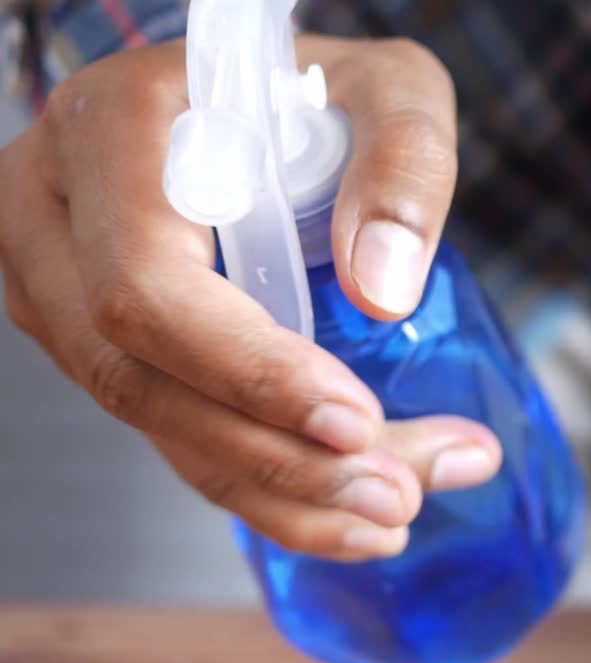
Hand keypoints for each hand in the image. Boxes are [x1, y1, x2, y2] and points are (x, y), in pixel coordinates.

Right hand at [0, 37, 499, 560]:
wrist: (264, 106)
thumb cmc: (323, 92)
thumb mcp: (390, 90)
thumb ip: (403, 165)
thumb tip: (384, 293)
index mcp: (113, 133)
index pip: (148, 285)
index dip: (249, 372)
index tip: (358, 423)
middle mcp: (58, 213)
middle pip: (139, 376)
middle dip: (277, 458)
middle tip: (397, 497)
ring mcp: (63, 283)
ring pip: (154, 422)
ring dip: (279, 490)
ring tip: (391, 515)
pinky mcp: (99, 337)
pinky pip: (169, 427)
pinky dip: (260, 483)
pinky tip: (343, 512)